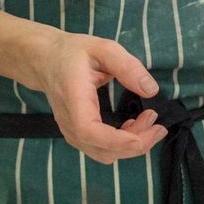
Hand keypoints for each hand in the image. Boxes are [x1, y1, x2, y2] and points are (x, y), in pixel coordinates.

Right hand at [23, 30, 168, 163]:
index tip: (145, 134)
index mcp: (74, 100)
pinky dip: (121, 144)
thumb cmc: (73, 53)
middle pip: (103, 150)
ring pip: (104, 154)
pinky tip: (132, 125)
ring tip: (147, 120)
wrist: (46, 61)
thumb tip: (151, 90)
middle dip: (136, 143)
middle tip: (157, 122)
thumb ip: (127, 66)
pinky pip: (101, 149)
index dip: (118, 140)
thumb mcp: (103, 49)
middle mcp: (70, 123)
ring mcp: (72, 132)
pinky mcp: (78, 135)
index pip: (90, 132)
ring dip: (130, 144)